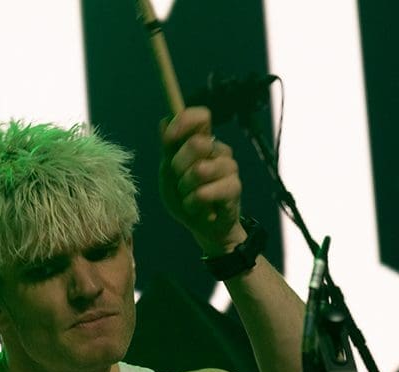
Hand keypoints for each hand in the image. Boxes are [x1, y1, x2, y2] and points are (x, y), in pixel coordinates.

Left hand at [159, 106, 246, 254]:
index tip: (169, 139)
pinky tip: (197, 208)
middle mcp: (219, 150)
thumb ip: (167, 150)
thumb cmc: (185, 198)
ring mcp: (229, 168)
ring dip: (185, 189)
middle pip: (197, 143)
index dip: (184, 122)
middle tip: (179, 181)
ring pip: (200, 170)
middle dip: (178, 166)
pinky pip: (205, 192)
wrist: (203, 228)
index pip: (201, 116)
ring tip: (189, 197)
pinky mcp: (235, 188)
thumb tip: (163, 122)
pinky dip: (193, 204)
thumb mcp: (168, 175)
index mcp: (203, 141)